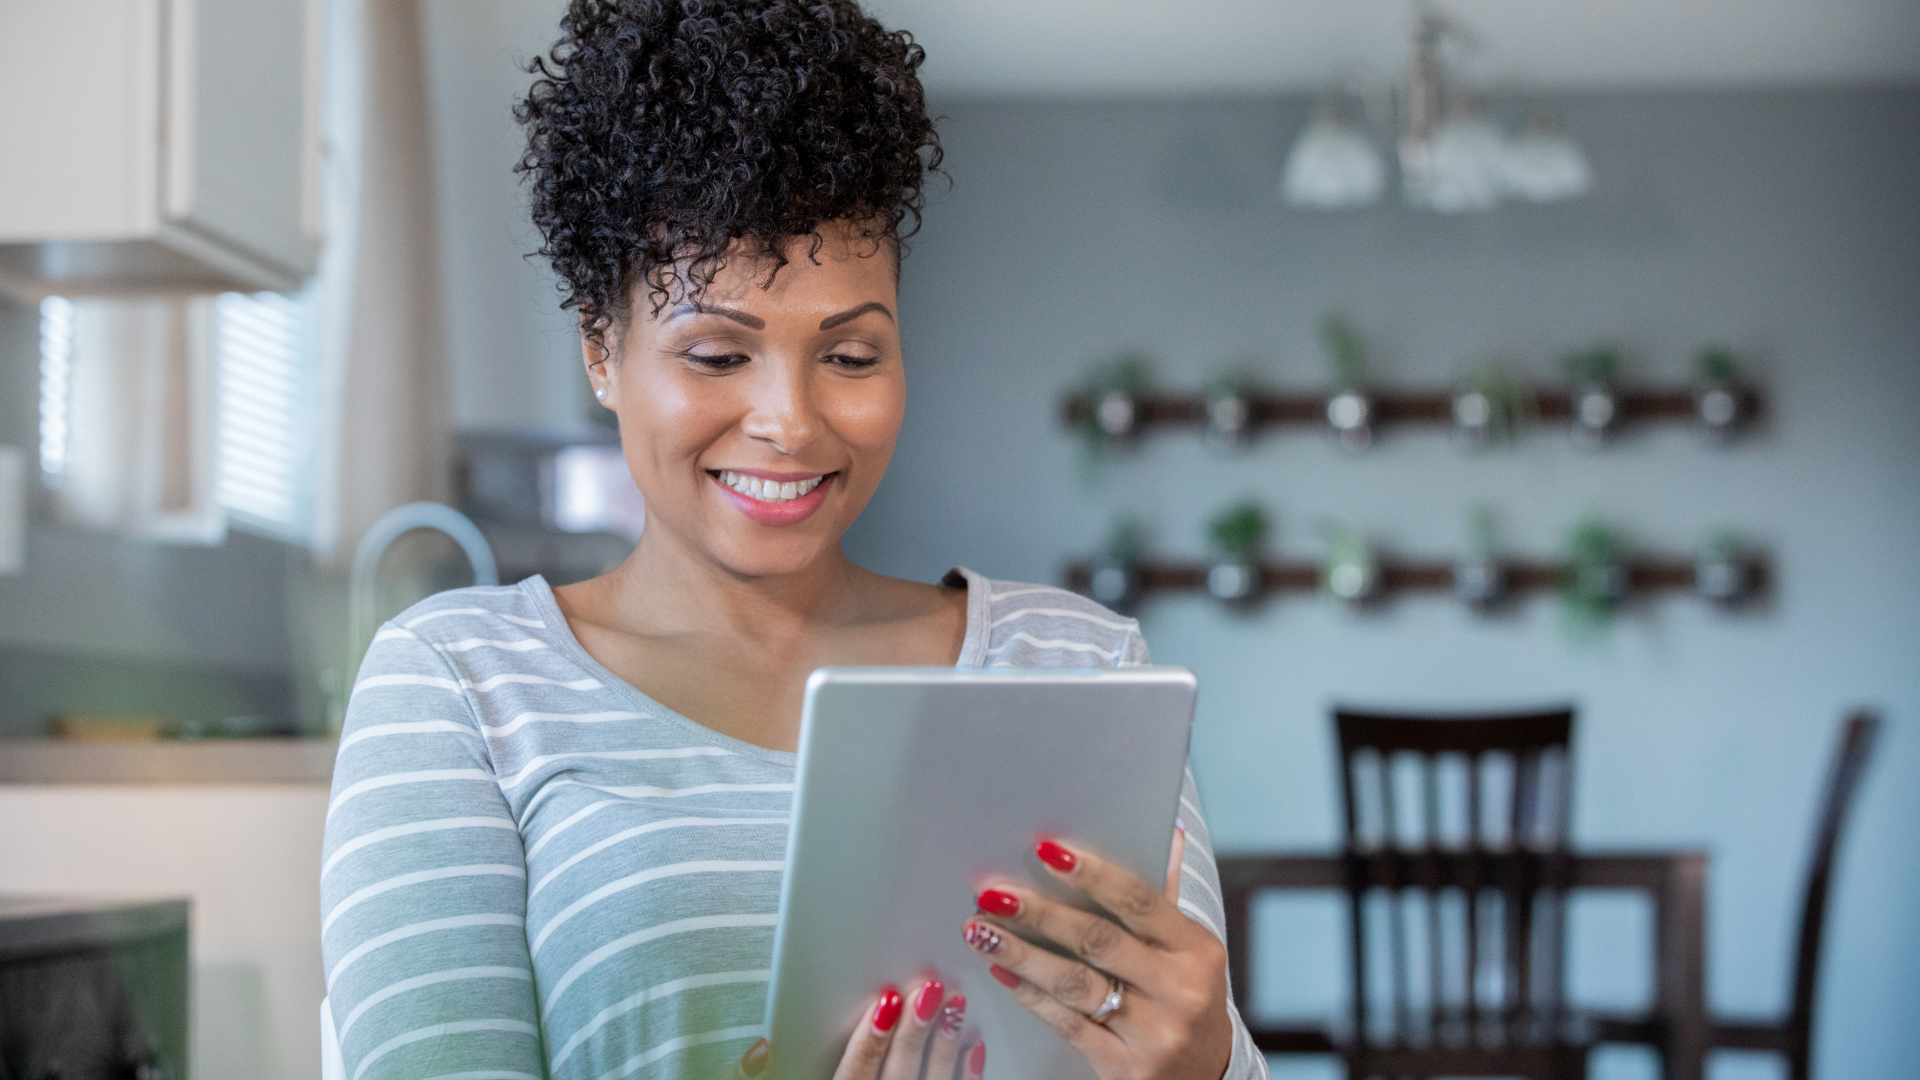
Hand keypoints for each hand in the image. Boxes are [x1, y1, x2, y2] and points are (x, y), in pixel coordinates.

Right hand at [730, 976, 985, 1079]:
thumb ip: (766, 1077)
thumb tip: (760, 1048)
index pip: (855, 1079)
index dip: (870, 1042)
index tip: (885, 1003)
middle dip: (914, 1034)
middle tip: (927, 991)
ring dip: (946, 1048)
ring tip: (954, 1004)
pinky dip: (968, 1075)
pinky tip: (974, 1046)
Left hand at [958, 828, 1233, 1079]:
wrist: (1206, 1074)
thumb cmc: (1186, 996)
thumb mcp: (1189, 950)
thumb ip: (1165, 896)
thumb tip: (1167, 830)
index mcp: (1196, 949)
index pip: (1139, 901)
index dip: (1092, 874)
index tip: (1045, 850)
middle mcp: (1180, 990)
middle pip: (1098, 941)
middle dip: (1041, 913)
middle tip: (994, 893)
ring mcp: (1154, 1033)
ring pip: (1075, 984)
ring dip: (1021, 954)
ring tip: (981, 931)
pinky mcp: (1125, 1067)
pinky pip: (1067, 1024)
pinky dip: (1031, 995)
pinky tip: (1002, 973)